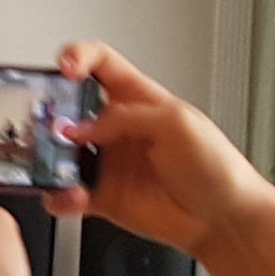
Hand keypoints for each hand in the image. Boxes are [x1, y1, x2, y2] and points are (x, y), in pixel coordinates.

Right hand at [47, 42, 274, 257]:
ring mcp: (107, 163)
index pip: (99, 63)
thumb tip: (82, 127)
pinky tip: (72, 197)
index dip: (77, 57)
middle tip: (50, 126)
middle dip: (51, 113)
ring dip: (49, 158)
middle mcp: (117, 128)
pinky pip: (64, 194)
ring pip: (59, 153)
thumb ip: (127, 117)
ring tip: (57, 166)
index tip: (64, 69)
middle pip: (68, 108)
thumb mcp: (178, 124)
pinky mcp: (101, 196)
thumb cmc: (217, 167)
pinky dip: (59, 197)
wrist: (225, 218)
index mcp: (137, 99)